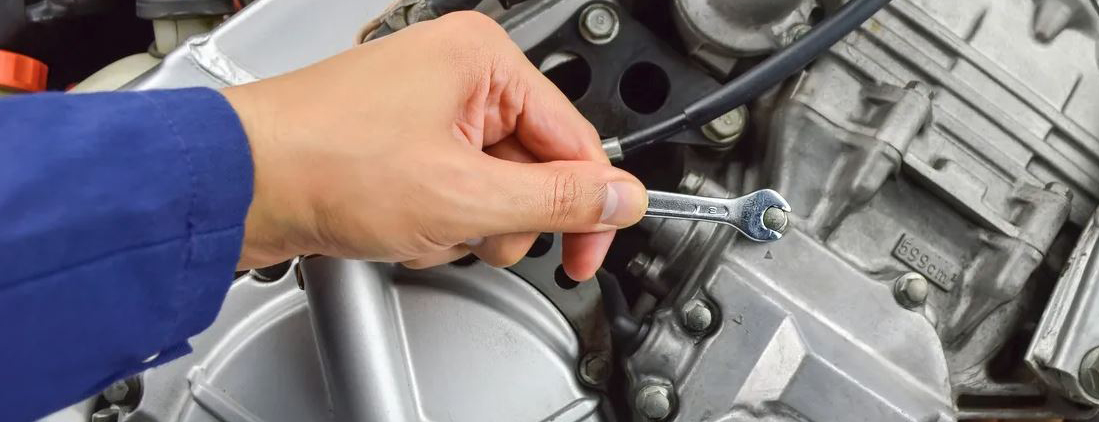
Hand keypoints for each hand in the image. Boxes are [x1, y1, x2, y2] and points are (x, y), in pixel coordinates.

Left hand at [222, 11, 645, 280]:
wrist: (238, 184)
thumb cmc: (326, 162)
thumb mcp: (467, 195)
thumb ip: (558, 201)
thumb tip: (620, 197)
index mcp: (484, 60)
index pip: (575, 140)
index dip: (588, 206)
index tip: (589, 249)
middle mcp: (457, 75)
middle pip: (532, 167)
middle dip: (506, 218)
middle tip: (476, 231)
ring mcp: (426, 109)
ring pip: (491, 187)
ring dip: (467, 225)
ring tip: (424, 226)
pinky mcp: (400, 144)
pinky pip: (452, 192)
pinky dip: (436, 221)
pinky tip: (401, 225)